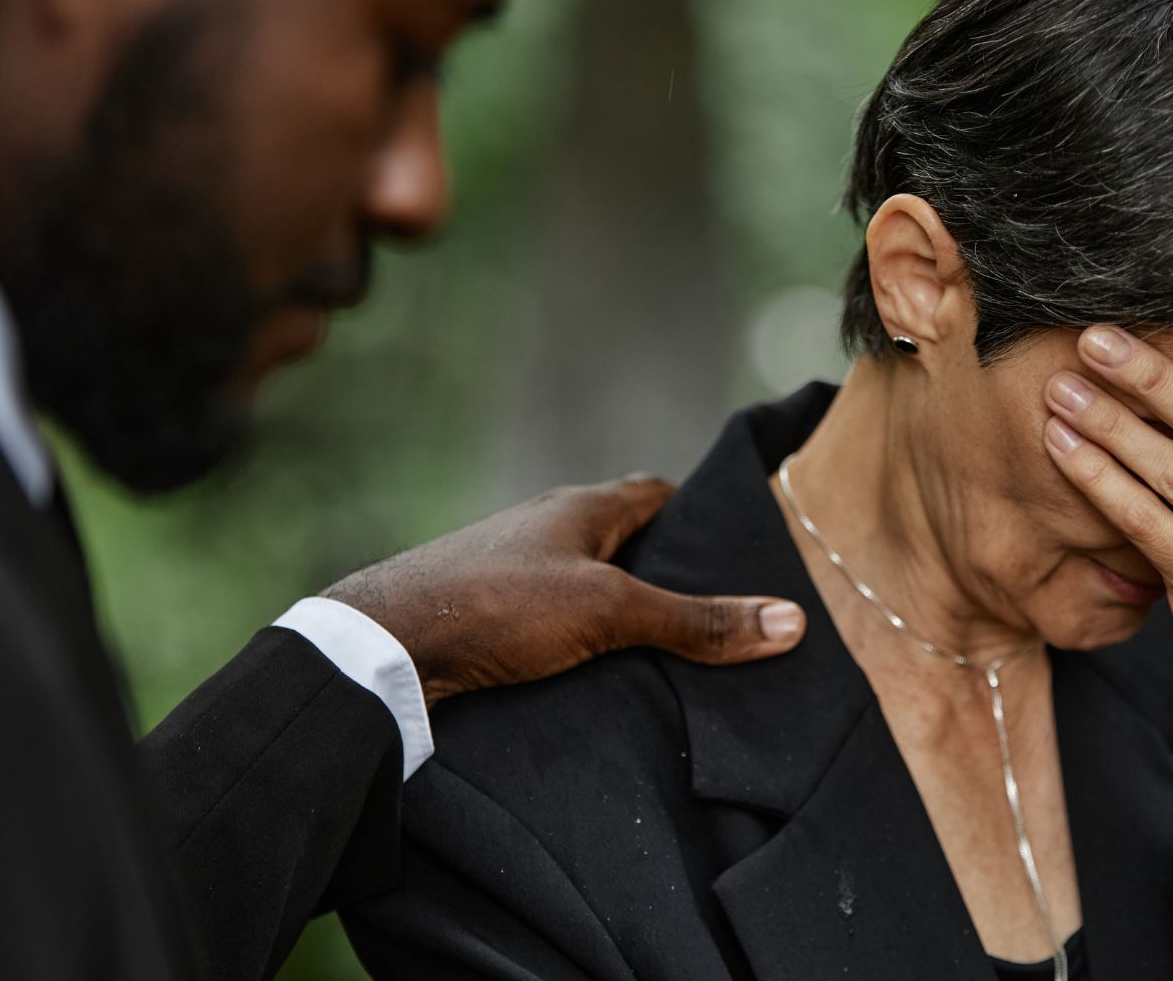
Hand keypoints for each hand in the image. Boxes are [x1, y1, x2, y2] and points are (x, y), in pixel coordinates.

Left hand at [324, 476, 805, 705]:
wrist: (382, 646)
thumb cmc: (496, 606)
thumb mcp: (611, 612)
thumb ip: (696, 621)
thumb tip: (790, 621)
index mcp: (580, 508)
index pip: (655, 494)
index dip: (698, 516)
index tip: (736, 547)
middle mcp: (544, 530)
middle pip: (622, 541)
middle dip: (665, 572)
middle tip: (714, 613)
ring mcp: (508, 572)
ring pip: (584, 584)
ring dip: (620, 612)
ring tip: (669, 655)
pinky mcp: (483, 617)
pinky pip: (550, 621)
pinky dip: (580, 642)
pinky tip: (597, 678)